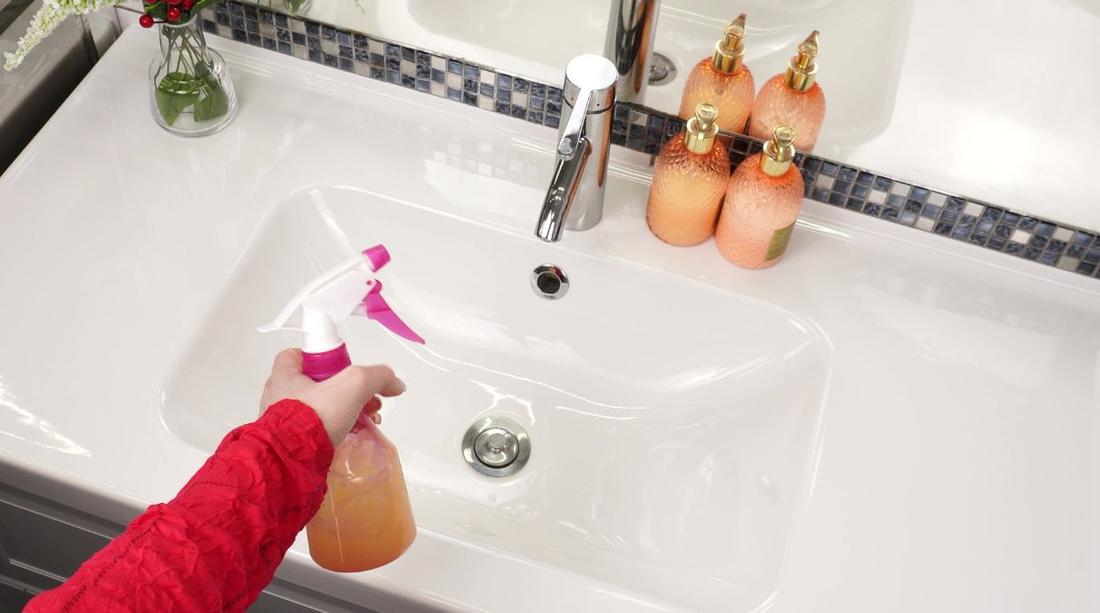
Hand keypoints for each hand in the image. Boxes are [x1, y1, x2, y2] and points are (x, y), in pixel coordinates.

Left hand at [260, 349, 405, 445]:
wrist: (293, 463)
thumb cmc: (315, 416)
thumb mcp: (354, 384)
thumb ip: (378, 377)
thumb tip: (396, 384)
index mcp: (284, 376)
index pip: (301, 355)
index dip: (326, 358)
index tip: (345, 369)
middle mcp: (280, 397)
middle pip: (320, 384)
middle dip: (349, 391)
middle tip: (368, 400)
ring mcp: (284, 423)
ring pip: (322, 409)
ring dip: (348, 412)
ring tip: (368, 420)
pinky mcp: (292, 445)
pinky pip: (318, 431)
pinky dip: (338, 431)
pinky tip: (354, 435)